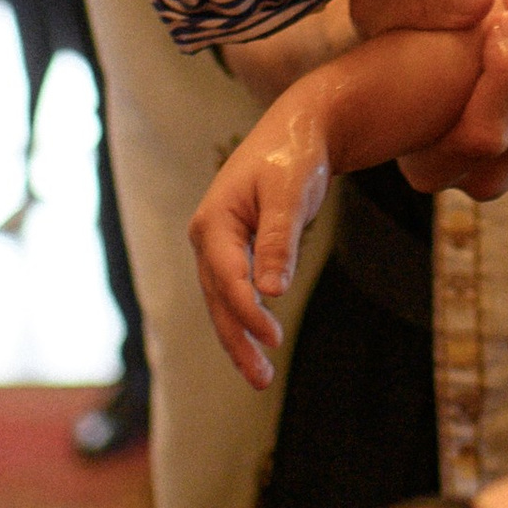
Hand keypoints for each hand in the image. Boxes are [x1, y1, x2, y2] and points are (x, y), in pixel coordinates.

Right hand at [190, 94, 345, 387]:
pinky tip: (260, 341)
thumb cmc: (295, 156)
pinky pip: (235, 291)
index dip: (248, 312)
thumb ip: (279, 241)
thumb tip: (270, 293)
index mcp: (214, 221)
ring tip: (261, 375)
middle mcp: (208, 236)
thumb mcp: (291, 194)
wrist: (299, 128)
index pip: (227, 278)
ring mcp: (218, 244)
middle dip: (237, 340)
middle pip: (218, 298)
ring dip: (239, 337)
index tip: (274, 339)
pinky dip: (245, 318)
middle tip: (262, 379)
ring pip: (223, 300)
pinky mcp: (234, 249)